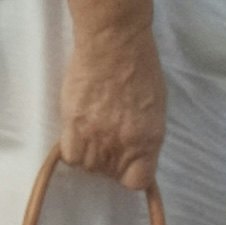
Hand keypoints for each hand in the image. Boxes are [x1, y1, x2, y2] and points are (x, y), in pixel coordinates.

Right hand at [52, 19, 164, 188]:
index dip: (129, 174)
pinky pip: (70, 155)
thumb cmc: (140, 67)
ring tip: (90, 131)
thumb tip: (133, 150)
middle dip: (107, 162)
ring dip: (89, 154)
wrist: (114, 43)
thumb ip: (144, 134)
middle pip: (109, 174)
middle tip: (105, 138)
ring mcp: (96, 135)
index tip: (125, 163)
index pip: (137, 181)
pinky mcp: (73, 123)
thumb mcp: (155, 107)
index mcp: (149, 139)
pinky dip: (72, 148)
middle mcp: (123, 143)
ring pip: (87, 166)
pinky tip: (77, 131)